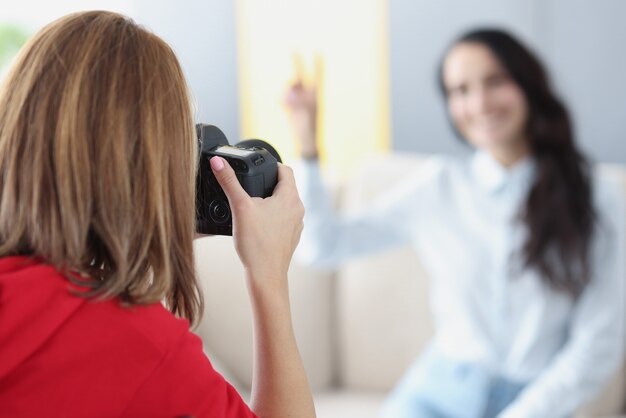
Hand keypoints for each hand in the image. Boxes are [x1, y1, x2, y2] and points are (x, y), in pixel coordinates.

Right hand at [210, 156, 303, 287]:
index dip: (272, 165)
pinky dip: (273, 218)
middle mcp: (298, 209)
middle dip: (269, 184)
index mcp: (290, 197)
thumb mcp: (240, 207)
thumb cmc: (256, 244)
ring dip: (272, 202)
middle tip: (251, 186)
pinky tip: (259, 225)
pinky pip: (284, 220)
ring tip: (253, 206)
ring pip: (285, 204)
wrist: (266, 275)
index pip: (286, 170)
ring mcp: (297, 224)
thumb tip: (218, 161)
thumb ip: (229, 181)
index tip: (259, 167)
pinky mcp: (292, 237)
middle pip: (285, 187)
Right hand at [284, 55, 320, 158]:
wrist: (305, 143)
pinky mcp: (291, 107)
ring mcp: (298, 101)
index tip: (319, 52)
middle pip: (302, 76)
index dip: (318, 65)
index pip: (317, 77)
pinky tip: (284, 105)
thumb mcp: (306, 115)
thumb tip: (291, 94)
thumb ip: (298, 102)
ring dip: (287, 91)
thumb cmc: (310, 131)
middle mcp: (307, 96)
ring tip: (287, 102)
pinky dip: (282, 99)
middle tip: (294, 50)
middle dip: (297, 64)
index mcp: (315, 97)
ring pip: (290, 87)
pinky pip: (284, 97)